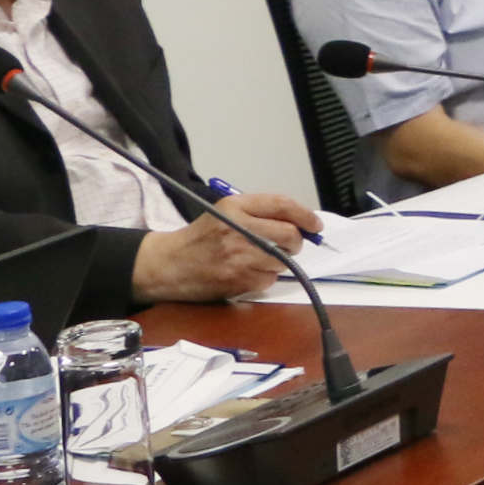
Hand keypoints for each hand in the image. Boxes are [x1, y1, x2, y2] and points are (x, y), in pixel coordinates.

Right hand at [131, 194, 312, 301]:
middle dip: (296, 242)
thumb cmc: (201, 238)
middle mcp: (238, 229)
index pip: (282, 205)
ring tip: (259, 258)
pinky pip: (269, 279)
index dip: (305, 215)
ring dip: (279, 261)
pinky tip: (247, 272)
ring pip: (283, 259)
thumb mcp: (226, 212)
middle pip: (289, 234)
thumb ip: (261, 212)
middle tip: (290, 245)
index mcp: (235, 207)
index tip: (315, 225)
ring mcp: (238, 256)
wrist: (168, 265)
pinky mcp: (237, 279)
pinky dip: (265, 277)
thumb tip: (301, 223)